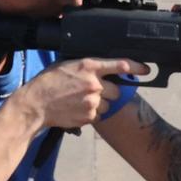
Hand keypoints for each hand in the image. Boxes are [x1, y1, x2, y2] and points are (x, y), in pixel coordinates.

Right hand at [23, 58, 147, 131]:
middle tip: (93, 92)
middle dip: (109, 92)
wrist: (36, 104)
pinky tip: (77, 109)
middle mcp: (94, 83)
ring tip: (81, 102)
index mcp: (89, 66)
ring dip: (100, 104)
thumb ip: (87, 67)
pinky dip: (91, 114)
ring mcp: (93, 101)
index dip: (136, 67)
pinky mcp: (89, 116)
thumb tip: (102, 69)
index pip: (120, 64)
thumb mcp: (67, 65)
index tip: (145, 70)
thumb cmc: (48, 82)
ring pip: (108, 105)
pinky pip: (98, 115)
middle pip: (116, 90)